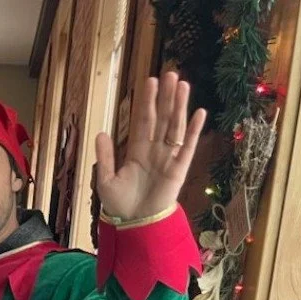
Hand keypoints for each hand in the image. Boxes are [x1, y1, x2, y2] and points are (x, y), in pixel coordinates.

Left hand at [95, 72, 206, 220]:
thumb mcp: (105, 180)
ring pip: (175, 127)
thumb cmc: (120, 205)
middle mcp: (154, 150)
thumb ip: (104, 157)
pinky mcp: (179, 169)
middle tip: (169, 73)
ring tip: (182, 85)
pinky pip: (188, 147)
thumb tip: (101, 133)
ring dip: (179, 106)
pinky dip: (195, 130)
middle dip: (165, 97)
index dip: (146, 102)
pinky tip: (199, 113)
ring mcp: (168, 158)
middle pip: (161, 118)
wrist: (134, 225)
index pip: (143, 121)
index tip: (149, 81)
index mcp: (136, 152)